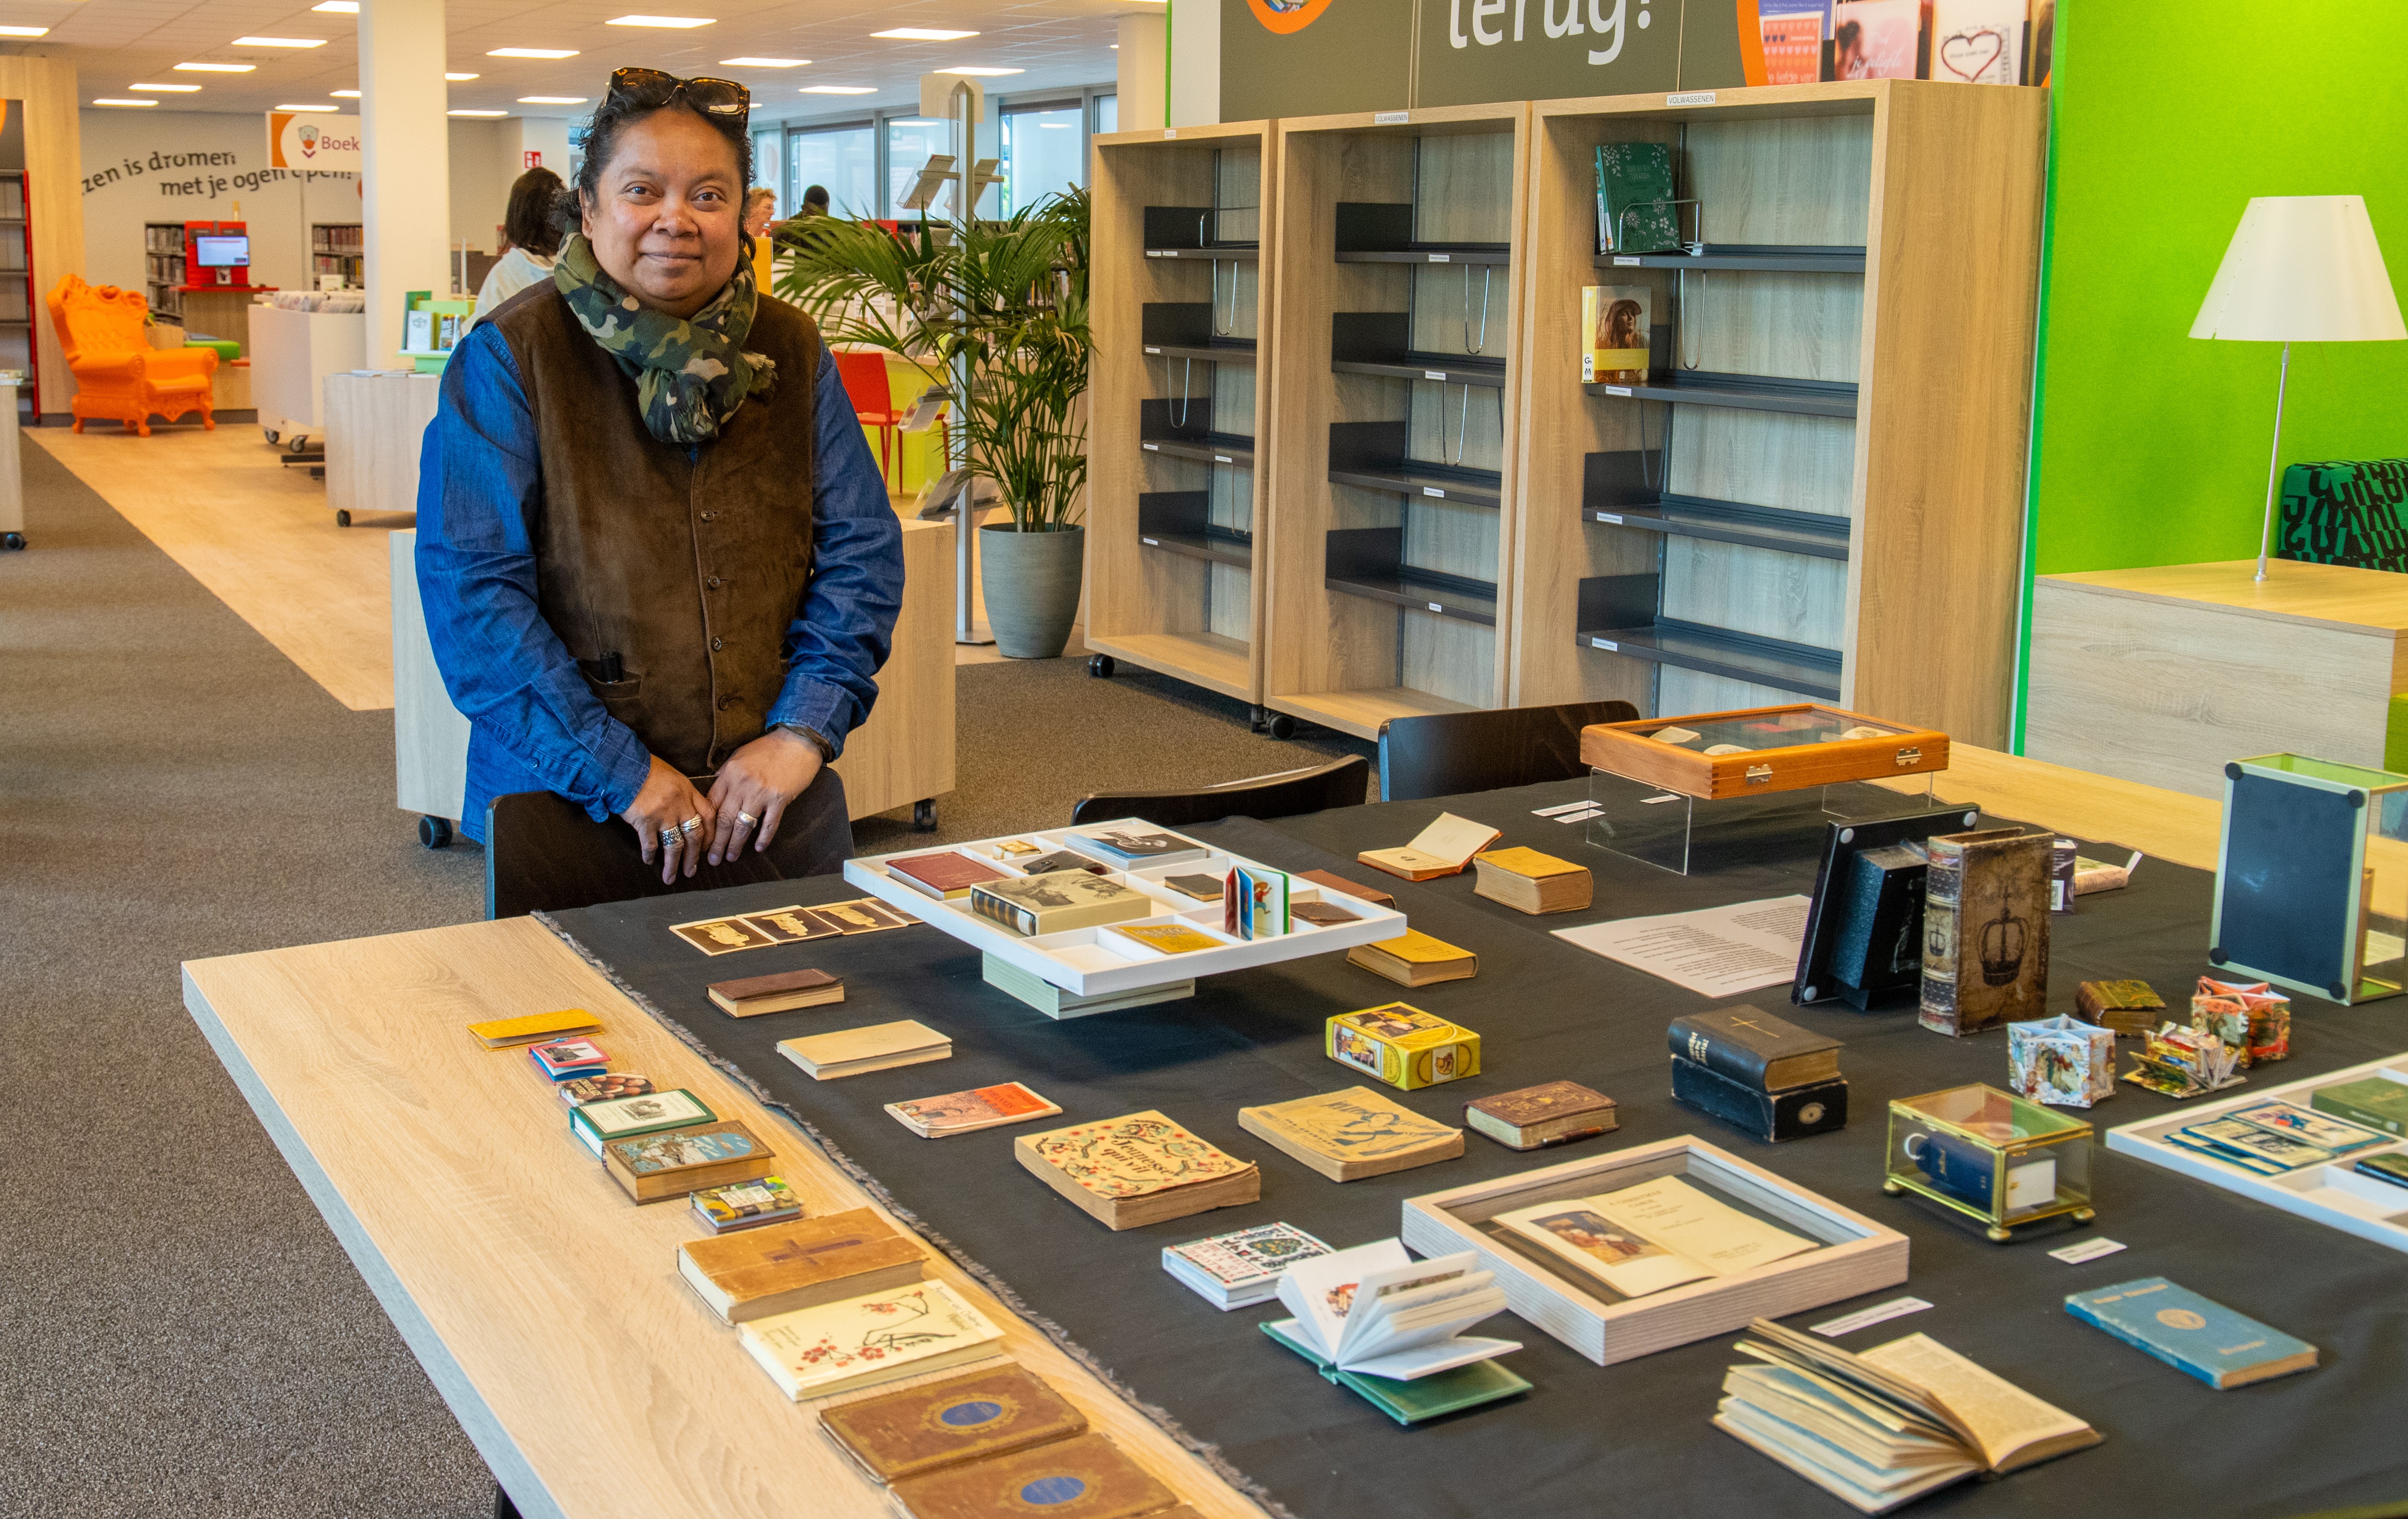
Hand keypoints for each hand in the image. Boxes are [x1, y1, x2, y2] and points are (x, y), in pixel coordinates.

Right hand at [621, 757, 715, 883]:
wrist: (623, 765)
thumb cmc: (646, 769)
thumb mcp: (672, 776)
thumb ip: (682, 794)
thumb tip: (686, 812)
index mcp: (688, 791)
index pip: (708, 816)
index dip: (711, 834)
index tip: (707, 848)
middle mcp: (680, 804)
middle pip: (694, 835)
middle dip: (693, 857)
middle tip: (692, 871)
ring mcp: (663, 813)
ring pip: (675, 845)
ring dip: (674, 864)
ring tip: (671, 878)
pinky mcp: (645, 820)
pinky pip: (651, 844)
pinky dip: (650, 854)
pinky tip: (649, 861)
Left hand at [706, 728, 823, 864]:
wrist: (797, 739)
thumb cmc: (768, 748)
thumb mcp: (739, 756)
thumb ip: (726, 775)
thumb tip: (716, 794)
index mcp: (729, 774)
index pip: (712, 805)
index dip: (706, 826)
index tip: (702, 840)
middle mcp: (742, 785)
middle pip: (724, 820)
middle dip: (716, 843)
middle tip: (712, 859)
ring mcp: (761, 793)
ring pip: (743, 826)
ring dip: (735, 845)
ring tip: (730, 858)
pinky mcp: (780, 799)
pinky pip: (769, 824)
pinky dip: (763, 838)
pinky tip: (758, 848)